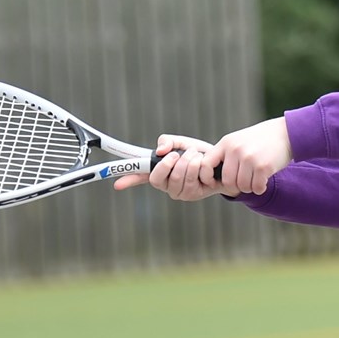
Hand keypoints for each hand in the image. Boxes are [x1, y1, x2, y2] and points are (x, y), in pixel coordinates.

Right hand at [114, 135, 236, 200]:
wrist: (222, 163)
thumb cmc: (198, 154)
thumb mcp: (182, 143)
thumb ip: (169, 142)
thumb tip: (160, 150)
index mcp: (159, 172)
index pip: (139, 175)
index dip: (128, 179)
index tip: (116, 184)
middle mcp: (166, 184)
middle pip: (158, 177)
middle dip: (170, 162)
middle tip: (180, 154)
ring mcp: (179, 192)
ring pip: (177, 176)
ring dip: (189, 161)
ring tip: (196, 155)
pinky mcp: (193, 195)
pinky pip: (192, 179)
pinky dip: (199, 167)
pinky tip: (205, 166)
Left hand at [205, 118, 291, 194]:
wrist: (285, 133)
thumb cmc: (260, 140)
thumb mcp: (238, 141)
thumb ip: (224, 155)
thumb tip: (209, 177)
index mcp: (226, 143)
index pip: (206, 164)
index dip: (207, 177)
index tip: (215, 182)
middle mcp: (235, 150)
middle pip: (227, 181)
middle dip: (236, 186)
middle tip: (244, 181)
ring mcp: (249, 158)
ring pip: (242, 186)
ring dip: (249, 187)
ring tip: (255, 179)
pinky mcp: (263, 166)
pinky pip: (256, 188)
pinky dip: (260, 188)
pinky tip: (263, 181)